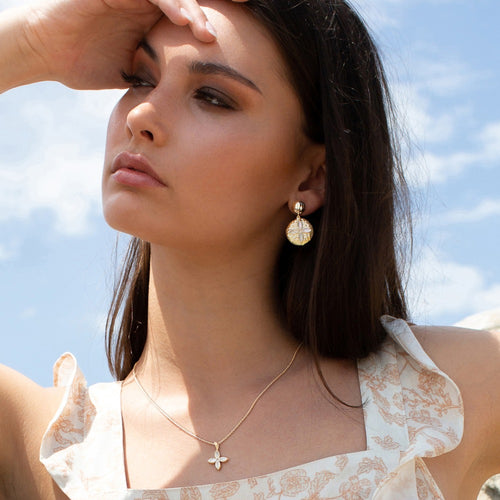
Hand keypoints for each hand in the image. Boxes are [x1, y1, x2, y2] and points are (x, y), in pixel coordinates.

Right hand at [18, 0, 245, 89]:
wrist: (46, 51)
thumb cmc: (89, 63)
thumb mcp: (135, 73)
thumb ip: (159, 76)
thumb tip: (183, 100)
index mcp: (155, 20)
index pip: (193, 16)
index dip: (215, 26)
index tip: (243, 43)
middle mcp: (147, 1)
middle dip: (219, 8)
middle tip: (248, 19)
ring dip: (196, 11)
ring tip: (209, 34)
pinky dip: (170, 3)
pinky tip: (187, 21)